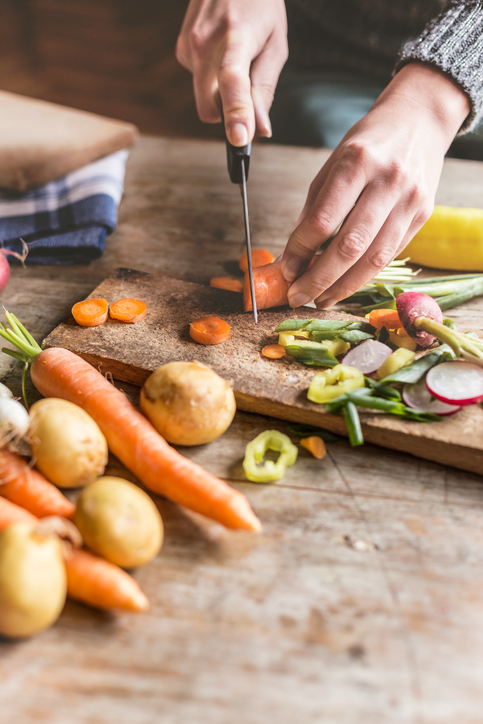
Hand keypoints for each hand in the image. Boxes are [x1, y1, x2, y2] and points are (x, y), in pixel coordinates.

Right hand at [176, 0, 287, 145]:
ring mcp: (188, 46)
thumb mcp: (275, 44)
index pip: (233, 81)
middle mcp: (205, 42)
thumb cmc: (259, 6)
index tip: (239, 139)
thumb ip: (265, 89)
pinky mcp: (181, 50)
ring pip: (204, 97)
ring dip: (221, 93)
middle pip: (209, 106)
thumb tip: (260, 129)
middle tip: (250, 109)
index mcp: (236, 37)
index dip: (236, 113)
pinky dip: (212, 78)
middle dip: (228, 116)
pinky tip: (222, 52)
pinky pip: (199, 82)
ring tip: (238, 59)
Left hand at [281, 63, 470, 308]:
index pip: (323, 219)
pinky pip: (390, 254)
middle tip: (298, 297)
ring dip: (343, 286)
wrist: (420, 120)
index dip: (300, 250)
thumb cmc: (368, 143)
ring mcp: (410, 200)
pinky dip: (365, 274)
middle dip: (319, 278)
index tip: (285, 270)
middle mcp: (388, 181)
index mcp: (357, 162)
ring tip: (321, 299)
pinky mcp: (423, 214)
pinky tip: (345, 284)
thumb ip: (314, 208)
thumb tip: (294, 254)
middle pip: (349, 246)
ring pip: (374, 258)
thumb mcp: (333, 164)